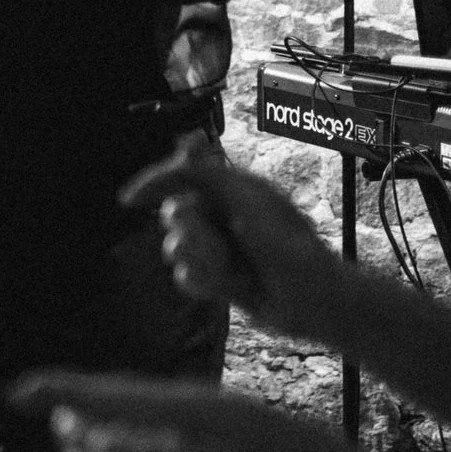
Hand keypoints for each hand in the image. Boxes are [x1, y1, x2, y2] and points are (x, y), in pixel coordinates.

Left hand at [13, 370, 441, 451]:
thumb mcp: (240, 410)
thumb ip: (170, 409)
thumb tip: (99, 407)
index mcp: (216, 418)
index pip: (120, 402)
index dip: (63, 393)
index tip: (16, 390)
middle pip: (104, 451)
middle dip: (70, 433)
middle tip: (60, 417)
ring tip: (74, 448)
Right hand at [121, 131, 349, 343]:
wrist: (320, 308)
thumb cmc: (298, 256)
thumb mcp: (255, 210)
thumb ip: (217, 175)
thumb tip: (188, 144)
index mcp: (238, 190)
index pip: (185, 173)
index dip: (155, 182)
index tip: (130, 201)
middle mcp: (227, 213)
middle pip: (177, 212)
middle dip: (189, 234)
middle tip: (215, 250)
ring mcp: (224, 244)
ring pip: (178, 246)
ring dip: (197, 262)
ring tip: (226, 275)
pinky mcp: (222, 274)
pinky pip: (187, 274)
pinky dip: (202, 282)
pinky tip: (225, 290)